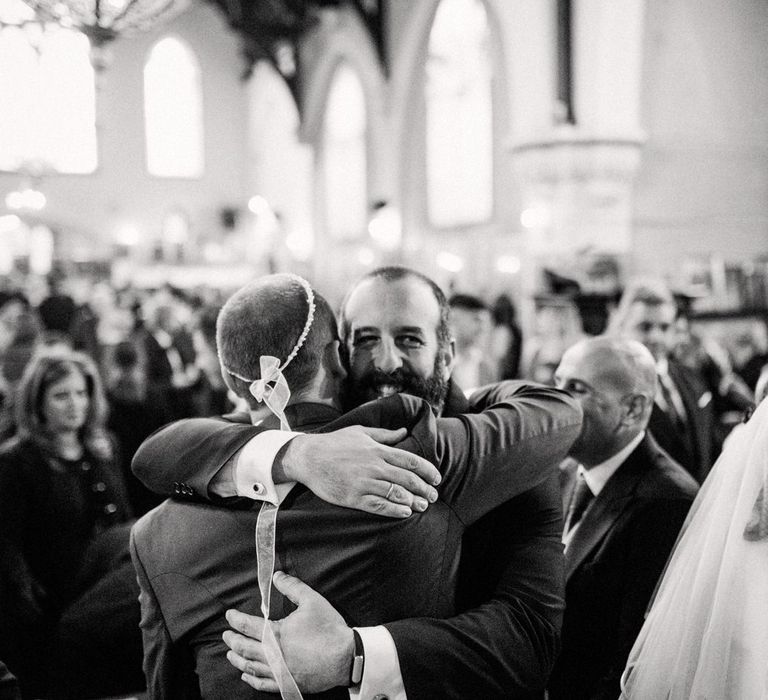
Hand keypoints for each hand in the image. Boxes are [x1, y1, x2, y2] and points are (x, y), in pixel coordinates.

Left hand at [223, 571, 352, 692]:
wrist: (345, 657)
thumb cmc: (328, 628)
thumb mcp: (312, 600)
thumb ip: (292, 587)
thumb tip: (276, 576)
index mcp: (277, 634)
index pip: (248, 626)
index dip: (236, 620)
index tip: (229, 615)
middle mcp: (273, 655)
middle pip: (245, 648)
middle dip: (233, 640)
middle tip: (226, 635)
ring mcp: (280, 672)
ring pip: (251, 666)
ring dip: (238, 659)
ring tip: (230, 654)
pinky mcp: (287, 683)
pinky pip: (263, 683)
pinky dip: (252, 679)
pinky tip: (246, 674)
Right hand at [279, 426, 440, 517]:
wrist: (308, 457)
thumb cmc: (334, 443)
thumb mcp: (360, 433)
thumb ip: (384, 435)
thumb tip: (403, 432)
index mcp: (378, 450)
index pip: (411, 461)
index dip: (428, 471)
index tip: (437, 479)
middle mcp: (374, 465)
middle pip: (408, 479)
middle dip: (425, 489)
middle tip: (434, 496)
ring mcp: (363, 482)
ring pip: (396, 493)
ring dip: (413, 501)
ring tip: (423, 506)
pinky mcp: (353, 497)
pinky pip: (378, 505)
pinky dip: (395, 510)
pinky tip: (405, 512)